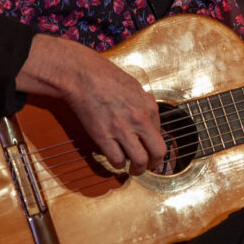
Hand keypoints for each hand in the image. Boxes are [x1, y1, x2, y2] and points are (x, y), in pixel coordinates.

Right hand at [15, 34, 165, 174]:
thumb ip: (143, 103)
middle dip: (154, 163)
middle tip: (148, 165)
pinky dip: (117, 164)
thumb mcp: (134, 86)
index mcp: (149, 106)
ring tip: (133, 169)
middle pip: (158, 152)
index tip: (149, 148)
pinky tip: (115, 159)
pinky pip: (117, 159)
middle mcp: (140, 119)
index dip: (154, 144)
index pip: (161, 134)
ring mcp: (122, 129)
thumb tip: (148, 119)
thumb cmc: (104, 76)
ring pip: (140, 160)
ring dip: (138, 169)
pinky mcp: (103, 136)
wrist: (81, 74)